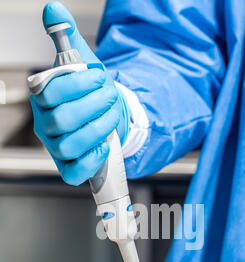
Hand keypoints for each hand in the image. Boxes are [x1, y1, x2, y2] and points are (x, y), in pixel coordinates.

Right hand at [30, 1, 129, 185]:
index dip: (80, 83)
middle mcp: (45, 124)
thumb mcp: (82, 61)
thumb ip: (67, 36)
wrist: (105, 116)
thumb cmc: (90, 92)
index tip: (100, 76)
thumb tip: (53, 8)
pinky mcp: (69, 166)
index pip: (50, 91)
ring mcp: (56, 147)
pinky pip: (74, 171)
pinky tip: (104, 144)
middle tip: (110, 96)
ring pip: (71, 144)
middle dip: (95, 105)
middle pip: (62, 119)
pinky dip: (92, 159)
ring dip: (99, 128)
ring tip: (112, 116)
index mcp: (42, 97)